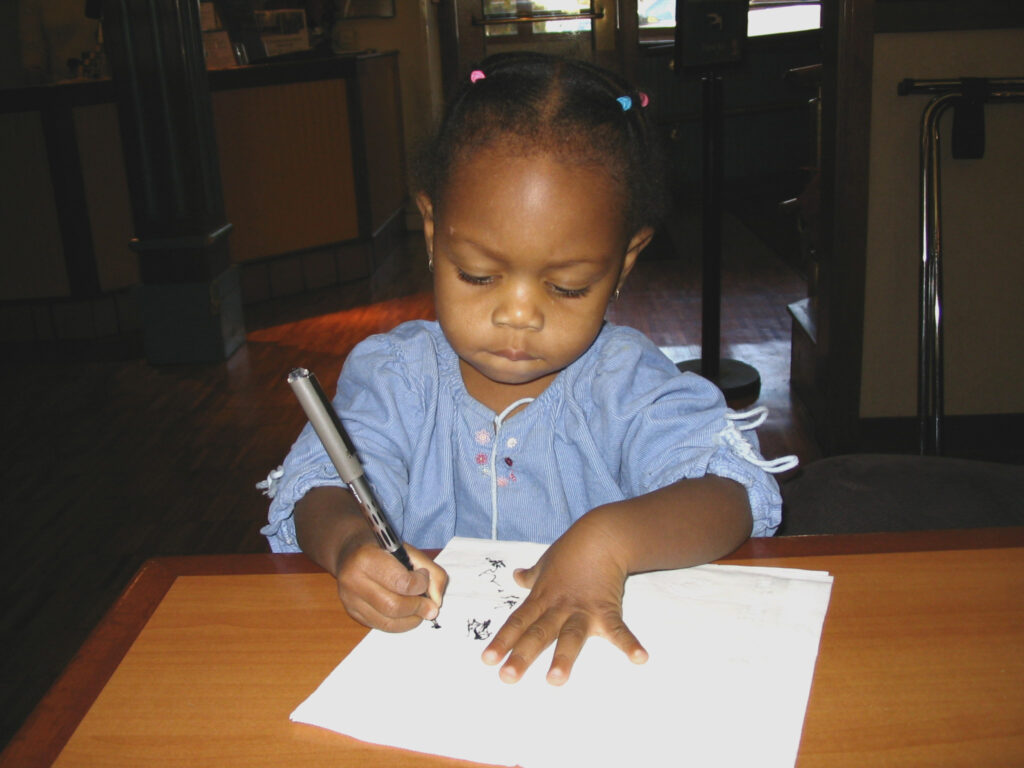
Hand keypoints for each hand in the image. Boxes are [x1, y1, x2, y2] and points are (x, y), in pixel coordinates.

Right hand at [334, 537, 447, 631]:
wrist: (349, 551)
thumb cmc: (382, 548)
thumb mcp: (408, 549)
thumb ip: (431, 570)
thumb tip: (437, 601)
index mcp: (366, 558)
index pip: (400, 582)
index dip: (420, 584)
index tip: (423, 577)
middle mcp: (353, 581)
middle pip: (393, 606)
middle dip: (418, 608)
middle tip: (430, 607)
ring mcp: (349, 600)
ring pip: (387, 622)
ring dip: (411, 620)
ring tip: (420, 611)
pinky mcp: (352, 613)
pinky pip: (380, 626)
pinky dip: (399, 624)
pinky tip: (406, 614)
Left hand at [480, 519, 647, 684]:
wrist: (601, 536)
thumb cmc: (572, 550)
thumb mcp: (546, 562)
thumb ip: (531, 576)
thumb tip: (516, 576)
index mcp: (542, 599)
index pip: (518, 623)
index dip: (502, 641)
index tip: (487, 661)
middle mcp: (559, 608)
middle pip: (538, 634)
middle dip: (523, 656)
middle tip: (508, 677)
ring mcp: (582, 610)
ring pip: (570, 636)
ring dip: (563, 658)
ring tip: (555, 680)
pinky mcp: (606, 610)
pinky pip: (618, 630)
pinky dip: (629, 643)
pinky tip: (639, 658)